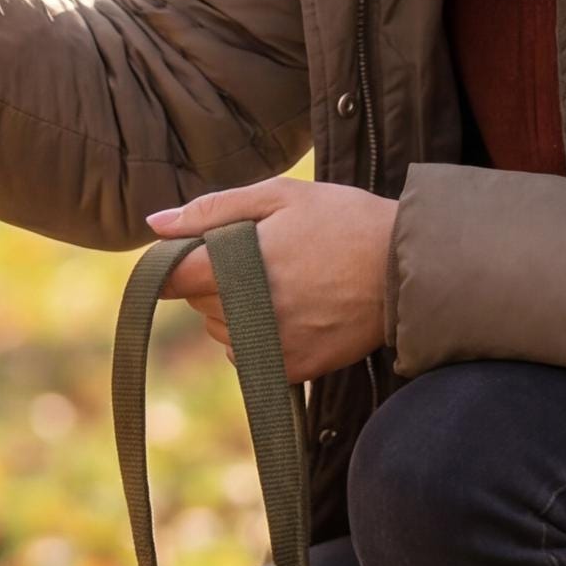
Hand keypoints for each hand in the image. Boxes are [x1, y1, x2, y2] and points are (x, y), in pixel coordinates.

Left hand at [143, 178, 396, 382]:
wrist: (410, 267)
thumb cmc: (344, 222)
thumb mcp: (279, 196)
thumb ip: (211, 210)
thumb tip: (155, 223)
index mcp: (235, 268)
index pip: (172, 278)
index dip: (181, 262)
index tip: (203, 251)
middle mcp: (247, 314)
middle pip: (199, 303)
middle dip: (217, 279)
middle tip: (266, 257)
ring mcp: (270, 346)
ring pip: (222, 331)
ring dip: (237, 310)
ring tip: (286, 283)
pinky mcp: (294, 369)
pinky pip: (249, 356)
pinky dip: (260, 337)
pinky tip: (296, 311)